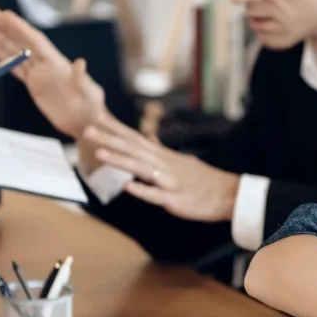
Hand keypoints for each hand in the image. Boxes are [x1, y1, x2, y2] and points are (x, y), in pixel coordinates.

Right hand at [0, 6, 105, 137]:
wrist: (86, 123)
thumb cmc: (92, 108)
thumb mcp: (89, 94)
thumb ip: (82, 79)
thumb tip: (80, 62)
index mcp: (57, 63)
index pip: (36, 42)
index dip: (21, 28)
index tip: (5, 15)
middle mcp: (47, 65)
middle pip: (23, 42)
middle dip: (6, 27)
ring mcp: (40, 74)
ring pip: (17, 52)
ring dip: (2, 38)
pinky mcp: (35, 85)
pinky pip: (16, 68)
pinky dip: (4, 58)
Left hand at [82, 114, 240, 221]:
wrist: (227, 194)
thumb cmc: (203, 180)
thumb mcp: (181, 161)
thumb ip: (161, 151)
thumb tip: (148, 139)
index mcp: (163, 156)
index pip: (135, 138)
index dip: (116, 128)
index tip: (98, 117)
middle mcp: (164, 164)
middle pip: (133, 149)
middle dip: (110, 138)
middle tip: (88, 128)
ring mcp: (169, 181)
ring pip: (141, 168)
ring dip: (120, 159)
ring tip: (99, 152)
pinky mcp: (175, 198)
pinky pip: (156, 195)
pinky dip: (142, 190)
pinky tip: (128, 186)